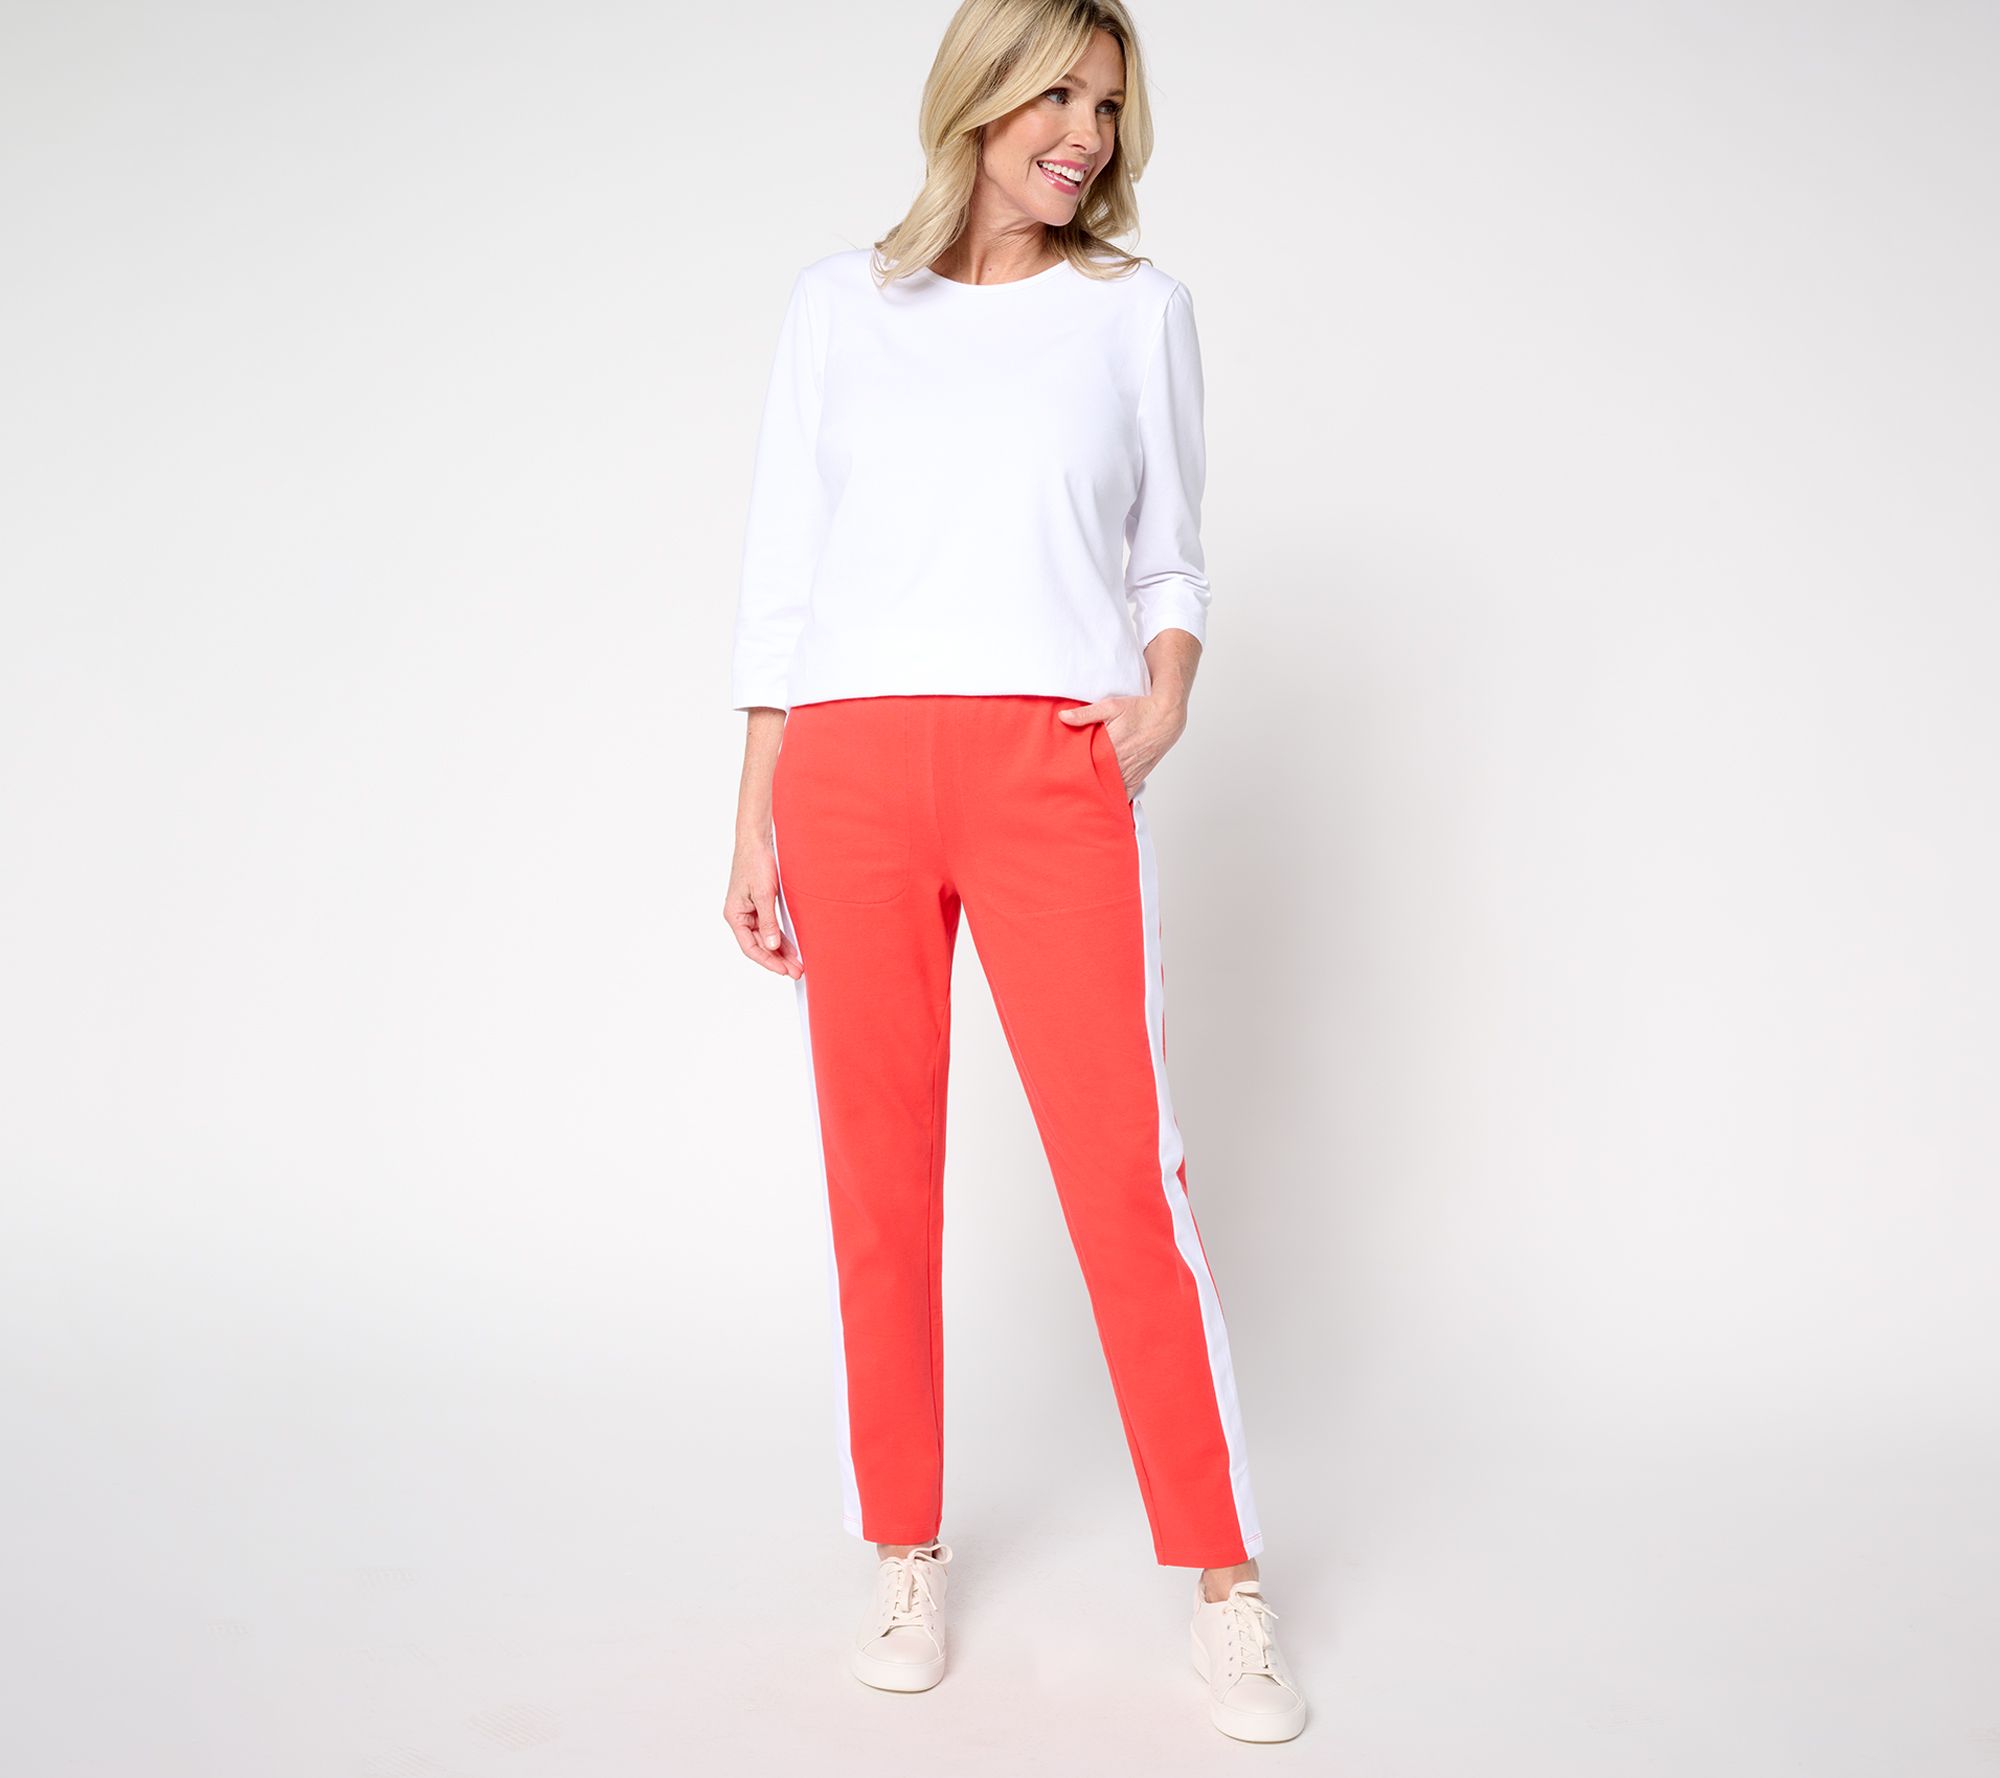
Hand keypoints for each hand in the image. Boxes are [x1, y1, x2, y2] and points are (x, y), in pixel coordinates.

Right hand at [724, 832, 803, 976]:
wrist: (758, 839)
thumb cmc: (755, 862)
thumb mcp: (763, 894)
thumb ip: (768, 921)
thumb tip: (772, 946)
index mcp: (734, 915)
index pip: (750, 947)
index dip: (767, 961)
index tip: (783, 970)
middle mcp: (741, 916)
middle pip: (760, 945)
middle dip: (778, 959)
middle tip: (797, 971)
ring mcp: (751, 911)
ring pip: (767, 937)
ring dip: (782, 950)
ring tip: (798, 964)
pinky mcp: (761, 904)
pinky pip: (771, 926)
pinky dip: (782, 937)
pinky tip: (793, 947)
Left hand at [1056, 692, 1186, 798]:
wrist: (1166, 718)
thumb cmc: (1139, 710)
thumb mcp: (1111, 706)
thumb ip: (1085, 714)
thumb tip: (1063, 716)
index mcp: (1109, 749)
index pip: (1083, 767)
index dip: (1070, 772)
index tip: (1059, 775)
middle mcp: (1119, 765)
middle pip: (1094, 782)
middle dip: (1081, 785)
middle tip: (1066, 788)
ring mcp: (1129, 774)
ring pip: (1108, 792)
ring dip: (1096, 793)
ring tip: (1081, 797)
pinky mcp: (1137, 778)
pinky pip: (1124, 795)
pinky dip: (1114, 799)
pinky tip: (1103, 802)